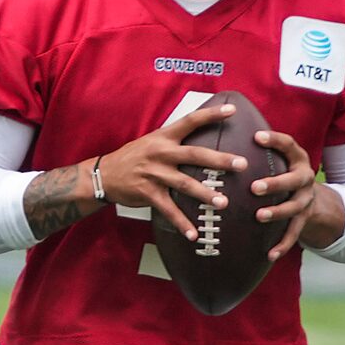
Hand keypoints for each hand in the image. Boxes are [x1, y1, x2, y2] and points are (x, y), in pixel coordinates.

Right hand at [97, 101, 244, 241]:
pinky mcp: (148, 193)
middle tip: (241, 164)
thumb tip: (203, 135)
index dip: (211, 114)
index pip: (190, 121)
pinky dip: (181, 223)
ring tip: (223, 202)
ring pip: (184, 184)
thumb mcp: (151, 141)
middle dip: (219, 160)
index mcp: (163, 137)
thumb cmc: (132, 157)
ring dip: (205, 194)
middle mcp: (160, 154)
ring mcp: (154, 174)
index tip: (231, 110)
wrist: (103, 175)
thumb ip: (175, 139)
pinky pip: (168, 209)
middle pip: (194, 155)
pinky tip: (194, 234)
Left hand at [250, 127, 340, 260]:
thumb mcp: (273, 158)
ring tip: (259, 216)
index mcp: (296, 158)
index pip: (289, 145)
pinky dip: (282, 245)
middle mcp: (304, 177)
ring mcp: (306, 199)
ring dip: (277, 212)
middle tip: (254, 187)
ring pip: (294, 207)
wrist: (311, 197)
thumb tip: (217, 125)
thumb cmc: (278, 171)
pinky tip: (268, 255)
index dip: (275, 141)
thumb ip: (254, 149)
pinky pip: (294, 234)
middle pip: (295, 179)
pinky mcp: (304, 220)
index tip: (256, 137)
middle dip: (276, 183)